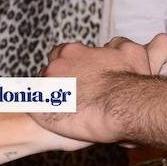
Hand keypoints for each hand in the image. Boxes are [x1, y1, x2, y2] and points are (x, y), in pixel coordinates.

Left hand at [32, 39, 150, 142]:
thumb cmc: (129, 81)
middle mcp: (55, 66)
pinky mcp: (40, 109)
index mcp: (72, 52)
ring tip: (67, 112)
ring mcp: (46, 87)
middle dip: (59, 82)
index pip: (61, 54)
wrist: (123, 108)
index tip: (78, 77)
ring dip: (52, 99)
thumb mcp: (131, 52)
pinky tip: (56, 121)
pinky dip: (44, 115)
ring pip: (42, 91)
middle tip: (73, 96)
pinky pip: (35, 110)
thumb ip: (119, 44)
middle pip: (50, 72)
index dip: (68, 66)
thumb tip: (112, 45)